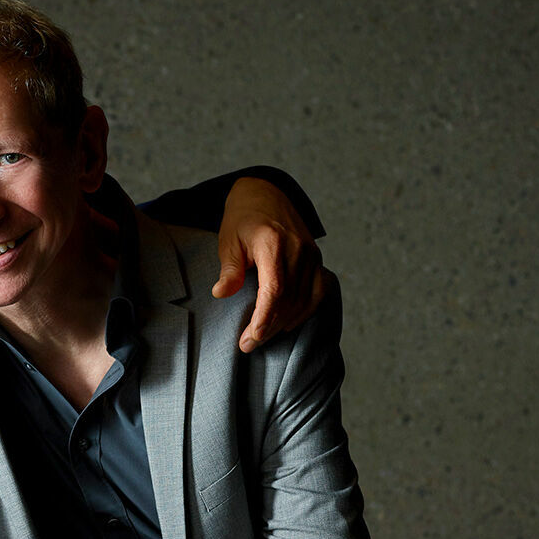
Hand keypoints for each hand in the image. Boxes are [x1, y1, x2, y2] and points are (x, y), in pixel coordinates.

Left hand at [213, 177, 327, 351]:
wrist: (265, 193)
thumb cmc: (242, 218)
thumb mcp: (228, 240)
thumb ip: (229, 268)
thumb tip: (221, 293)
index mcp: (274, 244)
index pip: (274, 291)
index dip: (264, 319)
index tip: (250, 338)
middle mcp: (298, 249)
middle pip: (289, 300)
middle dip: (268, 328)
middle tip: (248, 345)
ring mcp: (311, 254)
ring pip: (303, 300)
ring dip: (283, 323)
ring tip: (261, 337)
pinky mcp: (316, 258)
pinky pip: (317, 292)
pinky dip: (304, 311)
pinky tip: (287, 324)